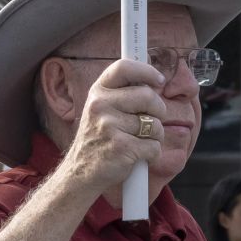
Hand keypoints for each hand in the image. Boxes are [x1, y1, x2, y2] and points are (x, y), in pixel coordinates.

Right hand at [61, 59, 168, 195]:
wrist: (81, 173)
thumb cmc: (99, 140)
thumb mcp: (101, 109)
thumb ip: (123, 93)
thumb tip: (155, 80)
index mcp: (97, 92)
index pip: (124, 67)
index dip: (147, 71)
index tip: (159, 81)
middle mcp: (100, 105)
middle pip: (148, 96)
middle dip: (159, 111)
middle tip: (151, 121)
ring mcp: (109, 126)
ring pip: (155, 124)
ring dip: (155, 136)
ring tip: (139, 142)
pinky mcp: (120, 147)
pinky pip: (154, 146)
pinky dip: (152, 154)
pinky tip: (138, 156)